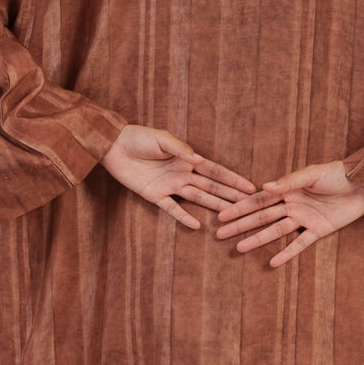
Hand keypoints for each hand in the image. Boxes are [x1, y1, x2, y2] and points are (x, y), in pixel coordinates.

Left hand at [102, 125, 257, 228]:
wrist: (113, 146)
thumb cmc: (138, 137)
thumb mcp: (162, 139)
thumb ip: (181, 149)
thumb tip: (201, 160)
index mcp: (187, 159)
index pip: (215, 172)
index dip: (233, 179)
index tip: (250, 187)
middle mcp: (183, 174)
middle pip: (211, 188)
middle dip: (231, 196)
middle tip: (249, 206)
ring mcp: (170, 186)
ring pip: (197, 199)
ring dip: (214, 207)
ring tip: (231, 217)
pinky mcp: (155, 195)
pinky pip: (172, 209)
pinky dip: (184, 217)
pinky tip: (197, 226)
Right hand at [213, 160, 363, 265]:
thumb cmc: (338, 173)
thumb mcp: (312, 174)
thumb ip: (289, 181)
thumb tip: (263, 186)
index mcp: (288, 189)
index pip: (259, 199)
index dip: (240, 208)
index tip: (222, 215)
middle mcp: (292, 204)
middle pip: (262, 217)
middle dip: (241, 225)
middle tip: (221, 234)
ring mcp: (304, 218)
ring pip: (275, 231)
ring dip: (257, 240)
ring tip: (239, 248)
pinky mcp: (319, 230)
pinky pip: (299, 244)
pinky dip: (286, 253)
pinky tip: (272, 262)